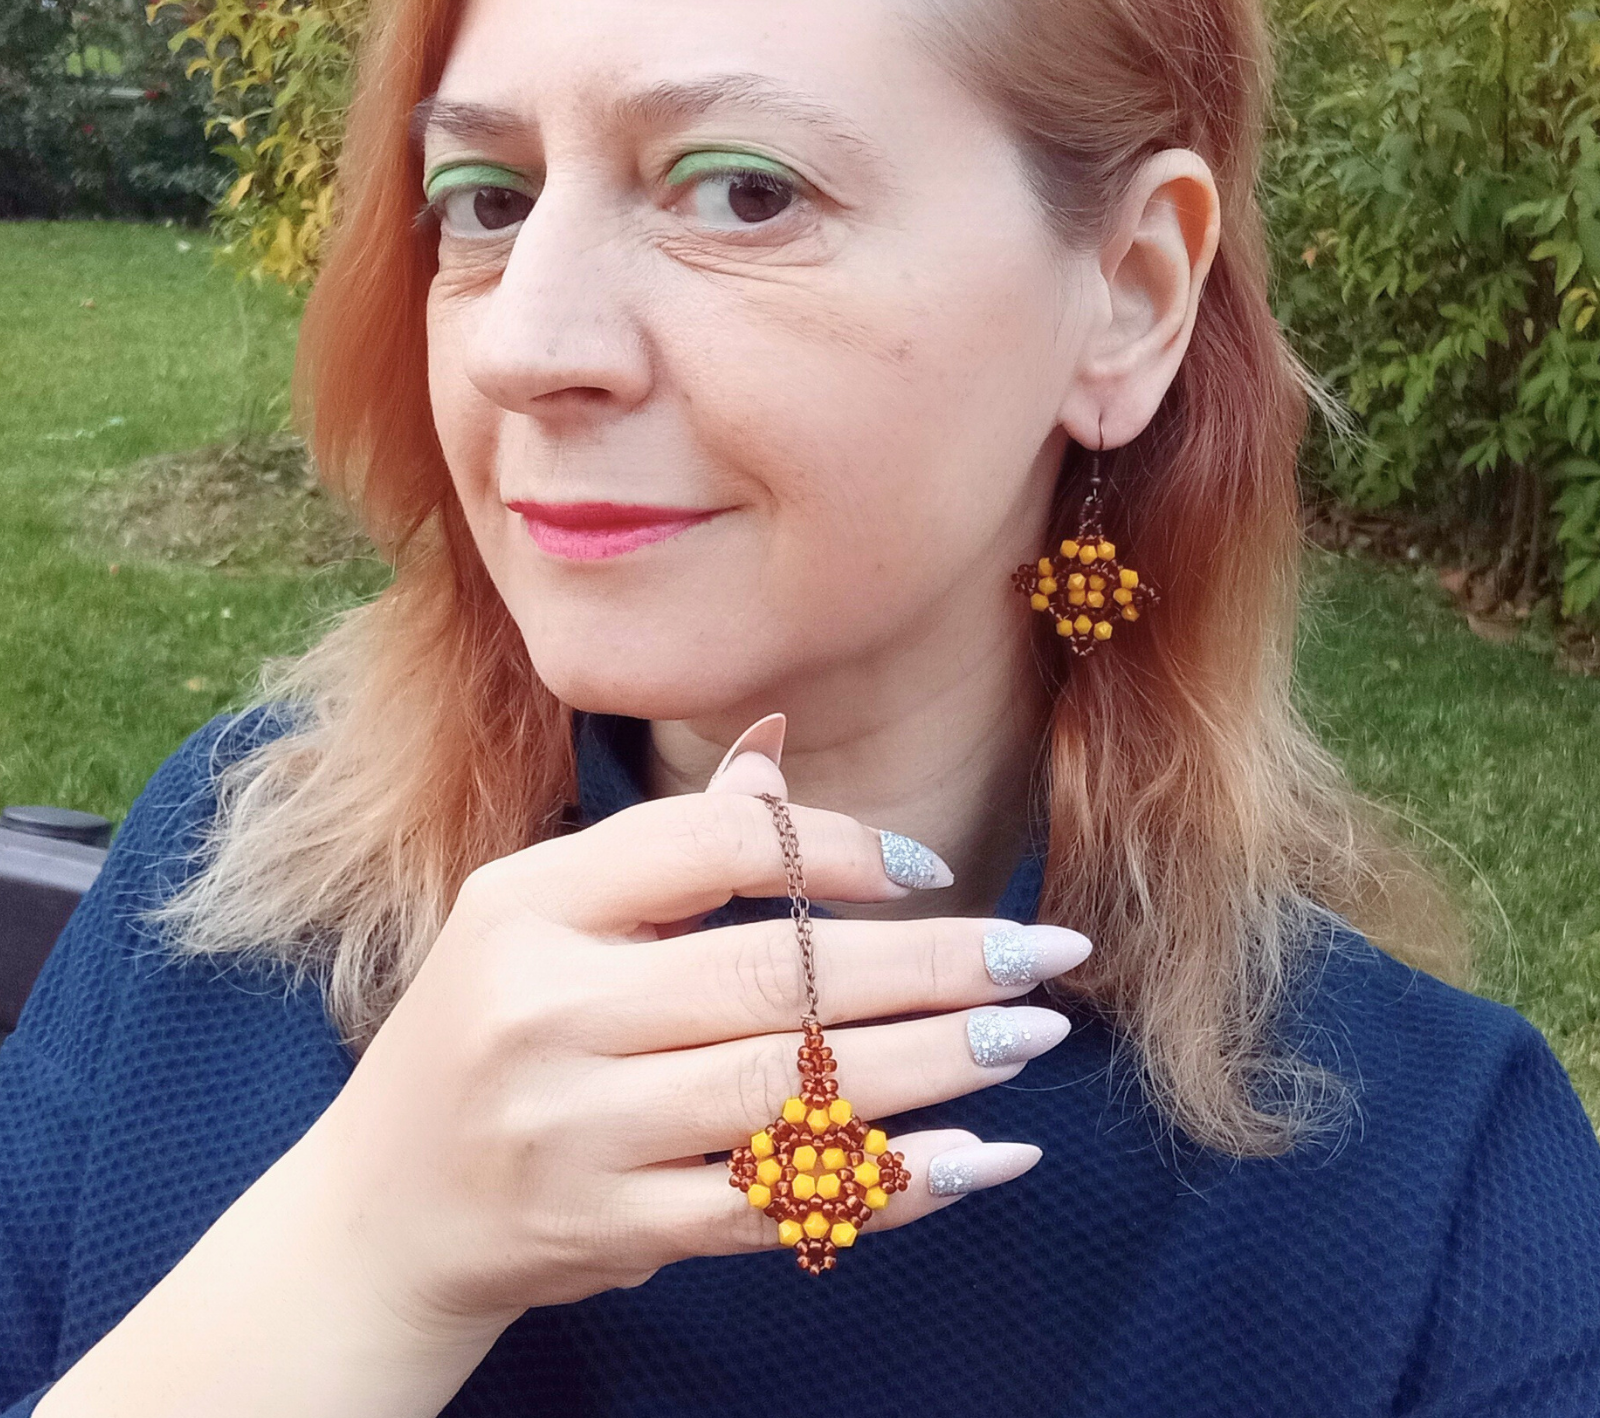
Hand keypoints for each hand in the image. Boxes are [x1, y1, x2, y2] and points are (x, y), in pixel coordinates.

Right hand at [304, 715, 1091, 1340]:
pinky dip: (888, 1185)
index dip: (831, 847)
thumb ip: (665, 842)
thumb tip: (779, 742)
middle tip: (1044, 956)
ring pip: (791, 1093)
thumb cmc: (485, 1024)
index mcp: (530, 903)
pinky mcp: (613, 1226)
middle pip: (772, 978)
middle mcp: (550, 1010)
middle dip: (930, 966)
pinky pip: (776, 1204)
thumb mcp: (537, 909)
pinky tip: (977, 1161)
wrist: (383, 1205)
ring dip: (933, 1068)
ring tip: (1032, 1040)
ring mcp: (580, 1130)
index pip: (704, 846)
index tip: (929, 871)